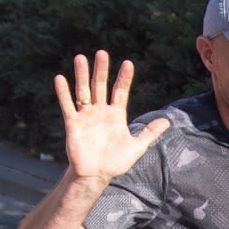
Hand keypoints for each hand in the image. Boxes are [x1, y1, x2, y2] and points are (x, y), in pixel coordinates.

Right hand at [57, 51, 170, 183]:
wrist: (95, 176)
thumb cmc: (115, 162)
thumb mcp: (136, 147)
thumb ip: (150, 133)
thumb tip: (167, 121)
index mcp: (115, 115)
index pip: (120, 91)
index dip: (124, 78)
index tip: (128, 63)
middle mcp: (100, 112)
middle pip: (100, 86)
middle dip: (101, 70)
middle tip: (102, 52)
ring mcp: (86, 116)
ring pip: (83, 91)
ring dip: (82, 75)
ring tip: (80, 58)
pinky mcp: (73, 123)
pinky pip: (67, 105)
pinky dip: (63, 93)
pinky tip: (60, 78)